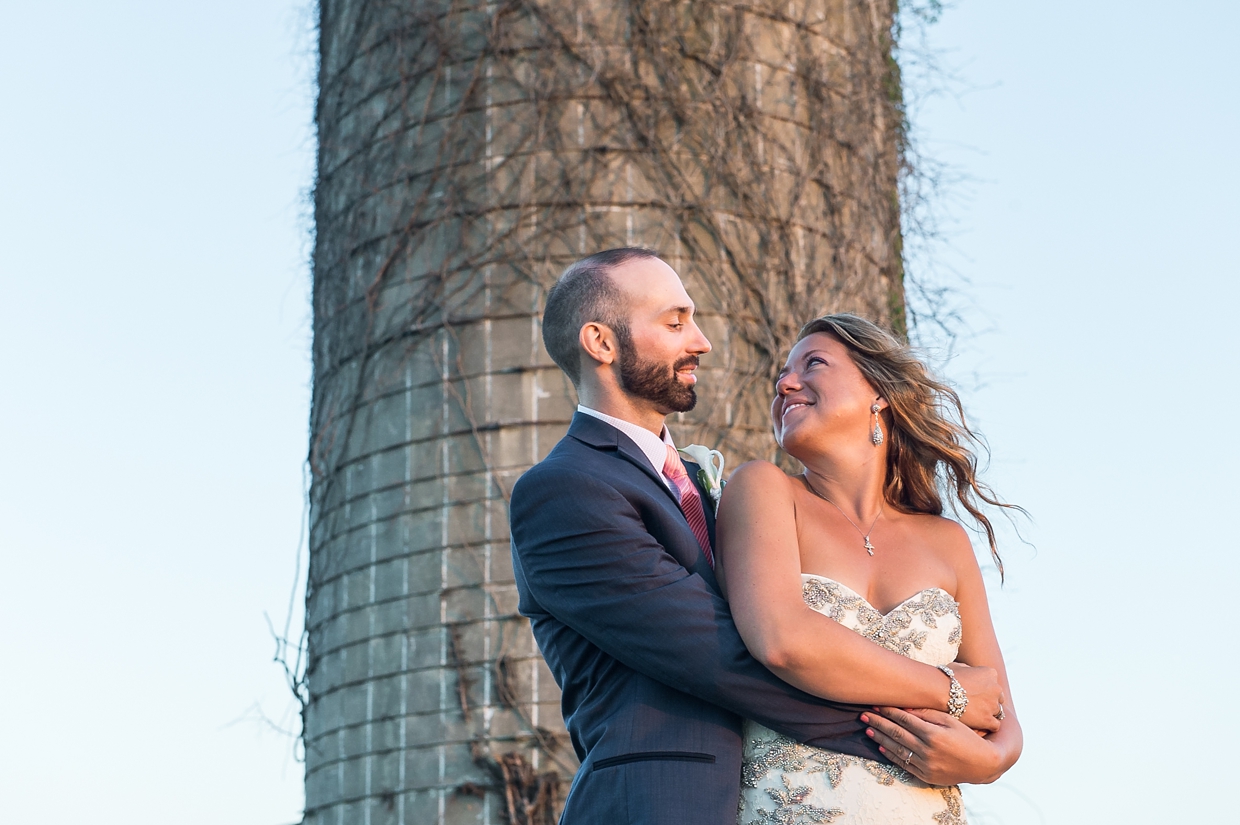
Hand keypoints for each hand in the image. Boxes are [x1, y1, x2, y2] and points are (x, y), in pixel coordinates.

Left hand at [862, 707, 1004, 785]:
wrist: (982, 764)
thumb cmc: (967, 737)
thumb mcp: (951, 721)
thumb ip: (928, 714)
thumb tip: (905, 708)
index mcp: (933, 733)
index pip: (904, 719)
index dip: (888, 710)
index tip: (876, 703)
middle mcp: (927, 750)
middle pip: (896, 733)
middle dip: (878, 722)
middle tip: (863, 713)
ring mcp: (926, 764)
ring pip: (897, 749)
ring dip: (880, 737)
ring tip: (868, 728)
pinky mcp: (926, 775)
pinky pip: (903, 764)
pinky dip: (891, 754)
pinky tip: (881, 746)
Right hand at [947, 662, 1003, 732]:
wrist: (940, 691)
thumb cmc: (946, 677)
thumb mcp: (958, 666)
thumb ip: (969, 669)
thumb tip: (968, 672)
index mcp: (990, 674)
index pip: (994, 684)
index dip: (985, 690)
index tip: (975, 694)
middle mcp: (996, 688)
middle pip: (998, 698)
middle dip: (989, 702)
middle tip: (975, 705)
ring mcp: (993, 705)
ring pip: (998, 712)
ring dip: (988, 714)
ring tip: (975, 716)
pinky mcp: (988, 719)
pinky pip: (995, 725)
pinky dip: (988, 725)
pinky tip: (978, 725)